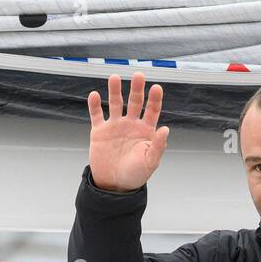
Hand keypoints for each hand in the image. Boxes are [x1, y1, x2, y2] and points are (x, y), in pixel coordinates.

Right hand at [86, 71, 169, 193]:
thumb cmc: (135, 175)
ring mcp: (115, 126)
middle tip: (138, 75)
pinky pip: (96, 115)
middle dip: (137, 89)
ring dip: (115, 91)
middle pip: (135, 102)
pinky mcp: (100, 131)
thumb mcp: (150, 162)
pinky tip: (95, 95)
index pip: (152, 110)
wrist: (114, 186)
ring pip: (115, 103)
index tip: (156, 88)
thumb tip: (166, 129)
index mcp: (145, 131)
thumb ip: (158, 146)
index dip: (154, 99)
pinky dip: (95, 105)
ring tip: (114, 78)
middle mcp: (131, 124)